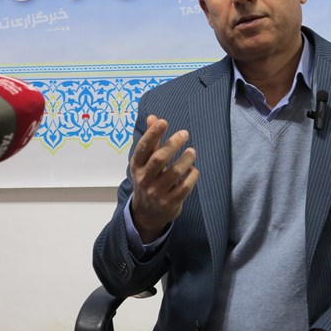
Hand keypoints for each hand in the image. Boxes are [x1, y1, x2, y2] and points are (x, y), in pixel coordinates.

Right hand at [130, 115, 198, 242]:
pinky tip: (193, 169)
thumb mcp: (144, 162)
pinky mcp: (170, 203)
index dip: (153, 134)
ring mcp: (157, 192)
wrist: (147, 213)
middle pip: (159, 158)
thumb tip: (153, 117)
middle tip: (185, 134)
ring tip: (192, 151)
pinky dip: (192, 175)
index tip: (164, 122)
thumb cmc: (148, 179)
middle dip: (173, 144)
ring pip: (174, 172)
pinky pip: (185, 187)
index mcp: (137, 166)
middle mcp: (144, 179)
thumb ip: (151, 140)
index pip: (143, 148)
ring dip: (186, 159)